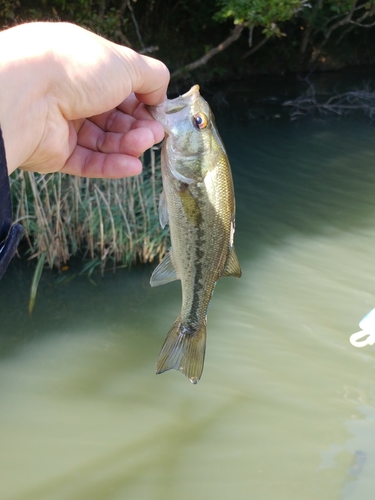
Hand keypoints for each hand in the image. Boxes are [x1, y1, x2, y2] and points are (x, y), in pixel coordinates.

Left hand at [0, 22, 169, 176]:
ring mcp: (62, 124)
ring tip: (142, 146)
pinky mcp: (56, 153)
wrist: (27, 96)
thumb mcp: (125, 63)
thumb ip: (151, 77)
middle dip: (138, 127)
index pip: (121, 88)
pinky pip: (88, 162)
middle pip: (114, 117)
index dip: (142, 101)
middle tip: (153, 134)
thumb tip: (160, 95)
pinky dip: (112, 166)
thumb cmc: (74, 70)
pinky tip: (132, 166)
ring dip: (128, 145)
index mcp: (84, 66)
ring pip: (103, 141)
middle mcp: (72, 93)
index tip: (159, 111)